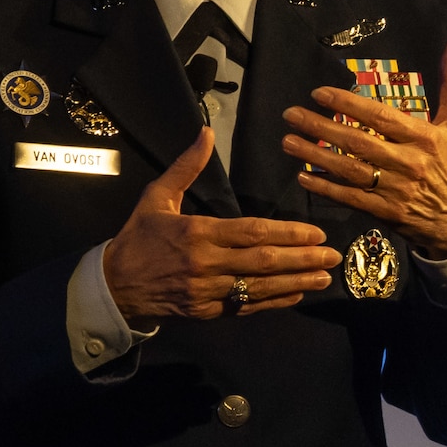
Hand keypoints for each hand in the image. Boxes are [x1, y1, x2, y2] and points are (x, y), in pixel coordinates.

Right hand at [104, 128, 340, 325]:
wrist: (113, 287)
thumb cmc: (139, 238)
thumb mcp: (157, 198)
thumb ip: (185, 167)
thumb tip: (205, 133)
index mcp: (198, 233)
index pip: (252, 232)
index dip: (287, 233)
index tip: (315, 233)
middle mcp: (207, 264)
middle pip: (264, 261)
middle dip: (302, 259)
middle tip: (333, 255)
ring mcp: (208, 292)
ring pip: (260, 287)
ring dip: (296, 283)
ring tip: (324, 277)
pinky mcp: (207, 313)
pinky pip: (247, 307)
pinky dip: (274, 302)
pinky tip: (297, 295)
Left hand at [282, 39, 446, 257]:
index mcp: (424, 137)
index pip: (380, 117)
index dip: (348, 105)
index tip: (318, 93)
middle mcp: (409, 162)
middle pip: (358, 142)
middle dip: (321, 127)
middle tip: (291, 115)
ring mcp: (396, 190)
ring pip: (350, 170)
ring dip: (315, 156)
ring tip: (288, 142)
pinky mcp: (386, 213)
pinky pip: (351, 198)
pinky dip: (326, 189)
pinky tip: (303, 177)